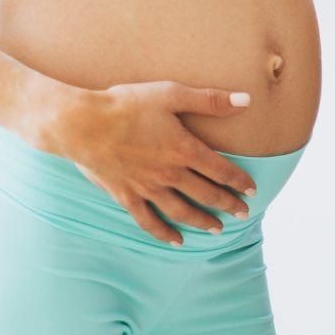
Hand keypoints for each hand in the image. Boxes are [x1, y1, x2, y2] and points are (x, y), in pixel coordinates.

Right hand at [37, 82, 258, 245]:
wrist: (83, 124)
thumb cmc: (127, 105)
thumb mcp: (171, 94)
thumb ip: (210, 100)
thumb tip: (246, 100)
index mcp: (183, 149)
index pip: (221, 170)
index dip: (239, 182)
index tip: (252, 190)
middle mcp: (169, 173)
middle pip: (205, 194)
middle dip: (227, 205)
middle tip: (243, 215)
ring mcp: (146, 188)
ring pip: (181, 211)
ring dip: (201, 221)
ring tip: (216, 230)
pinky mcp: (125, 196)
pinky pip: (148, 221)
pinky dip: (163, 233)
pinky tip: (175, 241)